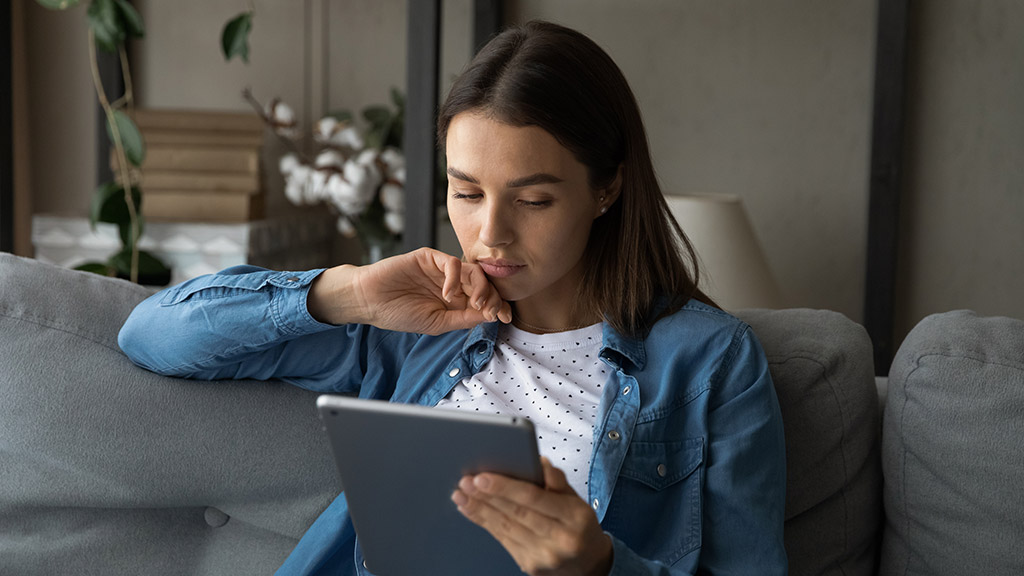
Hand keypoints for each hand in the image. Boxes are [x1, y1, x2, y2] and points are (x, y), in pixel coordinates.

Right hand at [308, 247, 511, 333]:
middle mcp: (452, 283)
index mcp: (455, 300)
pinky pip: (453, 262)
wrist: (369, 301)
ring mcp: (442, 269)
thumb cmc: (398, 313)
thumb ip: (463, 319)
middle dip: (493, 297)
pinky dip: (456, 278)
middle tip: (492, 310)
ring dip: (480, 287)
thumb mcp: (436, 323)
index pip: (485, 300)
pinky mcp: (430, 257)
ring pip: (473, 271)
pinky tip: (448, 294)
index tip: (504, 318)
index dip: (498, 307)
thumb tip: (491, 316)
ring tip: (474, 303)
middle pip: (484, 284)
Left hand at [451, 457, 612, 575]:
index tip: (483, 476)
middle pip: (517, 513)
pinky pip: (503, 540)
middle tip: (466, 481)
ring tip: (462, 494)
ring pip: (506, 528)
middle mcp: (560, 539)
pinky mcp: (530, 566)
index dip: (505, 487)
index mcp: (575, 516)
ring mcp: (544, 556)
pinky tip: (472, 510)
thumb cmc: (580, 526)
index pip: (534, 498)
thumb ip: (557, 482)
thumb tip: (539, 462)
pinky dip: (485, 523)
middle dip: (487, 496)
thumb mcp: (577, 500)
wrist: (588, 566)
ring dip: (480, 509)